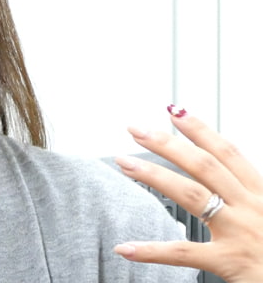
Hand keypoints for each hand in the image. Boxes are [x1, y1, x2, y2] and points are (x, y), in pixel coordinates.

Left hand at [112, 106, 262, 282]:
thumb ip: (250, 195)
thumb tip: (228, 179)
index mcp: (262, 196)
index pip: (227, 153)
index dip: (200, 130)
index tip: (174, 112)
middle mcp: (251, 208)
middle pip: (203, 165)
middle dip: (167, 144)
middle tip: (136, 129)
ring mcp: (240, 233)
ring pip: (190, 194)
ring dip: (153, 175)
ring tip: (124, 164)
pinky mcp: (231, 261)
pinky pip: (183, 252)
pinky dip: (151, 250)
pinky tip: (126, 248)